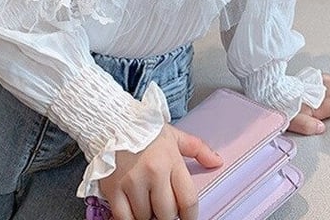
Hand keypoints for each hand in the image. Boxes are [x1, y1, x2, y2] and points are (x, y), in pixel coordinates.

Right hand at [99, 123, 222, 219]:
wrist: (112, 120)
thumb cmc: (145, 130)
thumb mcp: (174, 136)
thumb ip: (198, 149)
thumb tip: (217, 162)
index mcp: (171, 160)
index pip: (188, 200)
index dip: (190, 217)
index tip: (187, 219)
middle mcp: (154, 172)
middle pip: (167, 214)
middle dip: (167, 215)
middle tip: (162, 207)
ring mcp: (132, 182)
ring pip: (145, 218)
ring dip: (147, 215)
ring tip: (145, 201)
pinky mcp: (113, 189)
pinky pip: (124, 219)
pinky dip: (129, 219)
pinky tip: (132, 209)